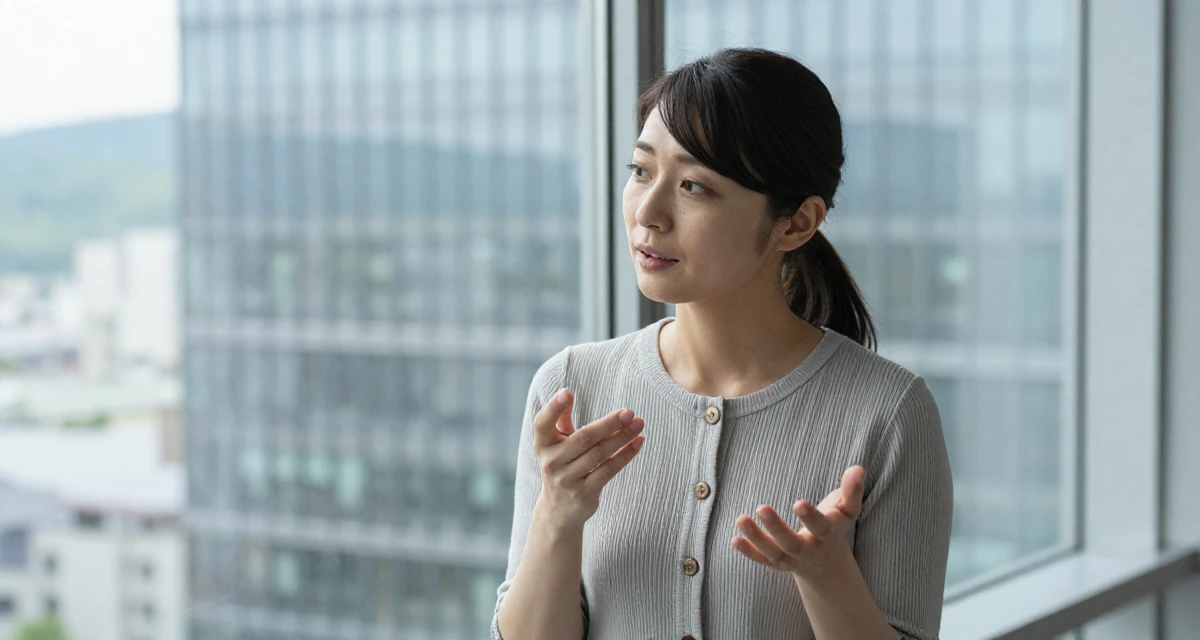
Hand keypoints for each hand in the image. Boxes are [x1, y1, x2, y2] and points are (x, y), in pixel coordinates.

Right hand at [532, 388, 645, 530]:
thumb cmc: (562, 466)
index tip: (567, 392)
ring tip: (639, 424)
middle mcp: (551, 462)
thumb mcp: (556, 445)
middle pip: (583, 438)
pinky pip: (608, 471)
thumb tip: (566, 392)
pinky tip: (638, 443)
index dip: (553, 408)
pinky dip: (625, 456)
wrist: (559, 511)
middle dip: (609, 424)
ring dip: (622, 438)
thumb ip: (561, 421)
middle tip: (629, 412)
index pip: (542, 424)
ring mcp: (567, 480)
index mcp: (542, 445)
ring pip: (599, 454)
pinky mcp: (584, 494)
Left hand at [731, 465, 865, 580]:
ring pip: (773, 553)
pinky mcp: (776, 563)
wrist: (825, 561)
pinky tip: (734, 539)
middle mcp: (809, 551)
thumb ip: (852, 490)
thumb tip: (858, 468)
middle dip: (777, 528)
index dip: (810, 517)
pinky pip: (761, 560)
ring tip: (740, 519)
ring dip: (756, 537)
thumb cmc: (834, 525)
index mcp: (827, 535)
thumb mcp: (846, 510)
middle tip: (761, 508)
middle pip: (792, 544)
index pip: (820, 528)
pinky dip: (748, 552)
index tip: (798, 503)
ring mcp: (791, 559)